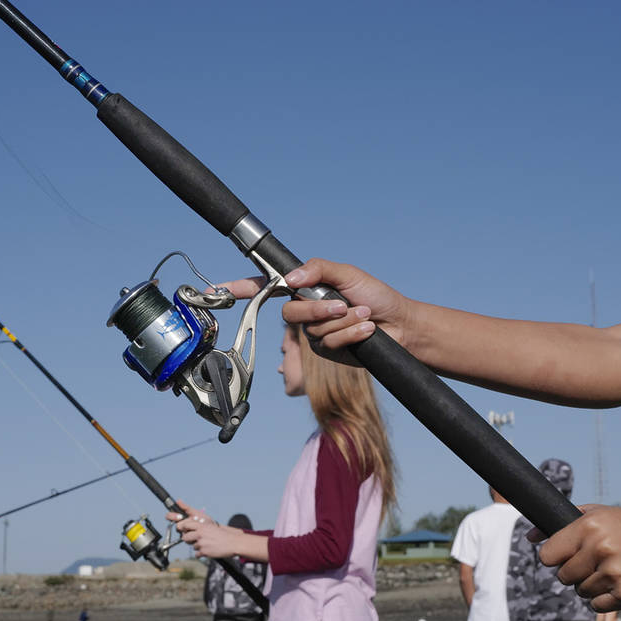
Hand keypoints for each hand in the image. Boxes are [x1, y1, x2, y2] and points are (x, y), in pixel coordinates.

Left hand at [173, 506, 241, 557]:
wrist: (233, 543)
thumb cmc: (222, 535)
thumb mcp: (211, 528)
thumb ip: (201, 528)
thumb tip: (190, 530)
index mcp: (202, 526)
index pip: (186, 525)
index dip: (184, 529)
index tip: (185, 531)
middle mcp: (200, 534)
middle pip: (185, 537)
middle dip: (188, 540)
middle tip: (195, 541)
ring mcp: (201, 543)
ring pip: (193, 546)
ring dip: (198, 547)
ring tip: (208, 545)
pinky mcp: (204, 552)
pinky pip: (197, 554)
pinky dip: (202, 554)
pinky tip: (209, 551)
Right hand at [225, 259, 410, 354]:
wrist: (400, 326)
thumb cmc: (377, 296)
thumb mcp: (348, 274)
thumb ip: (318, 270)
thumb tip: (291, 277)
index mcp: (307, 287)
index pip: (269, 286)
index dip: (243, 287)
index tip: (220, 288)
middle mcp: (306, 310)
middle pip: (290, 314)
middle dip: (318, 310)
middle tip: (343, 305)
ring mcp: (314, 332)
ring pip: (312, 330)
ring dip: (343, 322)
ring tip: (363, 316)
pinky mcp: (326, 351)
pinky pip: (328, 343)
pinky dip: (349, 335)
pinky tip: (365, 331)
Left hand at [537, 505, 620, 611]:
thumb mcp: (604, 515)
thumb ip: (566, 522)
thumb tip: (530, 537)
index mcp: (590, 525)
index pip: (547, 555)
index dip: (555, 558)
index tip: (568, 556)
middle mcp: (600, 547)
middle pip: (562, 576)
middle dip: (576, 573)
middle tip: (599, 562)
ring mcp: (614, 572)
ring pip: (580, 592)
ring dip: (593, 586)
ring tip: (617, 569)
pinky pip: (596, 606)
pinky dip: (606, 599)